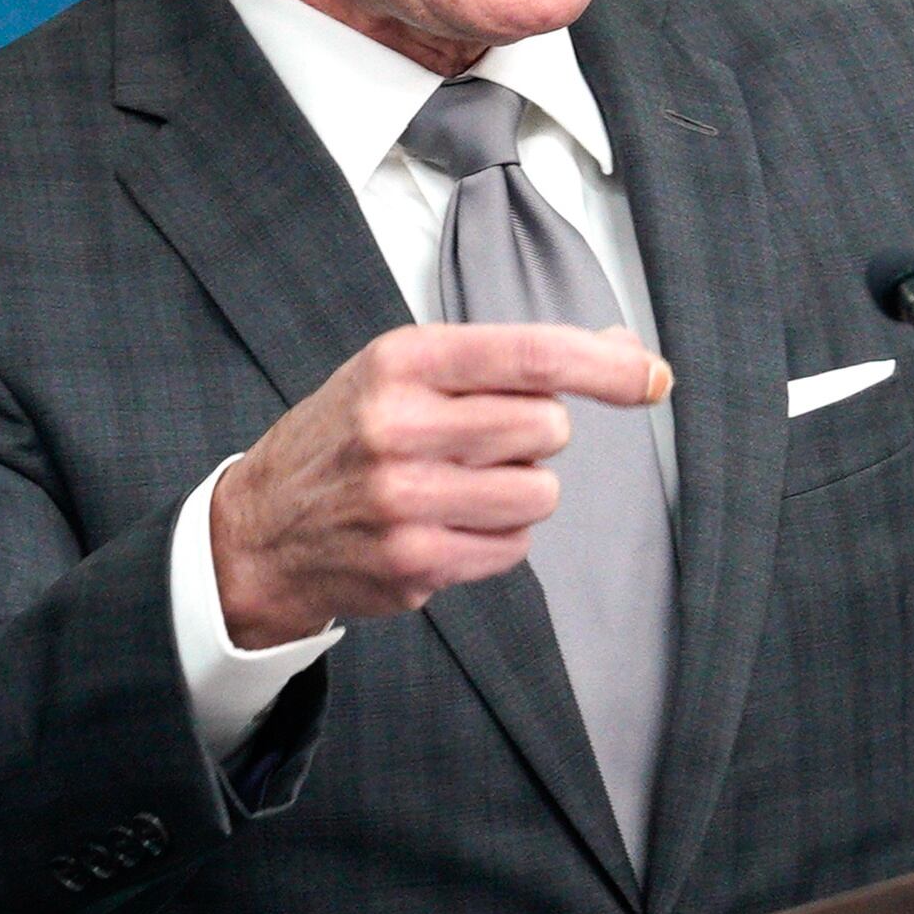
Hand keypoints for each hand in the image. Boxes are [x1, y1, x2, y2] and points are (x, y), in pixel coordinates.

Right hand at [210, 323, 669, 646]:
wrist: (260, 529)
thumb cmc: (347, 437)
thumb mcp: (406, 373)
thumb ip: (508, 362)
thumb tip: (624, 349)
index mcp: (401, 362)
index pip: (529, 353)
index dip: (604, 365)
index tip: (653, 376)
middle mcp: (398, 426)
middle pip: (546, 427)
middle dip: (535, 437)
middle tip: (484, 443)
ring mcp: (404, 500)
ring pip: (538, 494)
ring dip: (519, 493)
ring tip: (461, 488)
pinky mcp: (413, 563)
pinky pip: (513, 550)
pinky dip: (497, 540)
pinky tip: (447, 526)